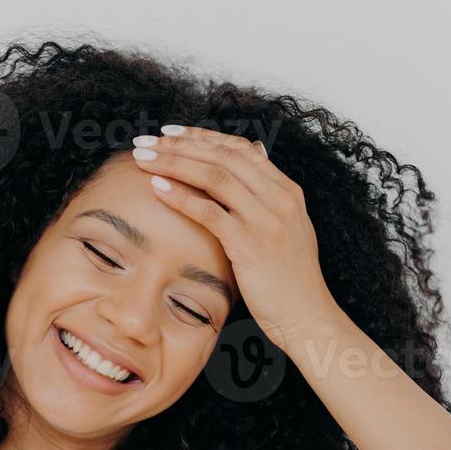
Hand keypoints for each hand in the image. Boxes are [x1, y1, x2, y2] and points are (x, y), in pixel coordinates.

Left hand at [130, 124, 339, 348]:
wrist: (307, 316)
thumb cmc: (290, 280)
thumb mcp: (286, 230)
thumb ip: (267, 199)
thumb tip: (253, 163)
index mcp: (287, 190)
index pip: (240, 149)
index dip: (203, 137)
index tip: (171, 133)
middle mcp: (279, 198)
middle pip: (223, 156)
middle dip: (180, 145)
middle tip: (146, 140)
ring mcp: (266, 220)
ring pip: (214, 177)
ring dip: (174, 163)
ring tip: (142, 157)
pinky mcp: (251, 245)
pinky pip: (210, 212)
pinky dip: (181, 196)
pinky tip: (156, 188)